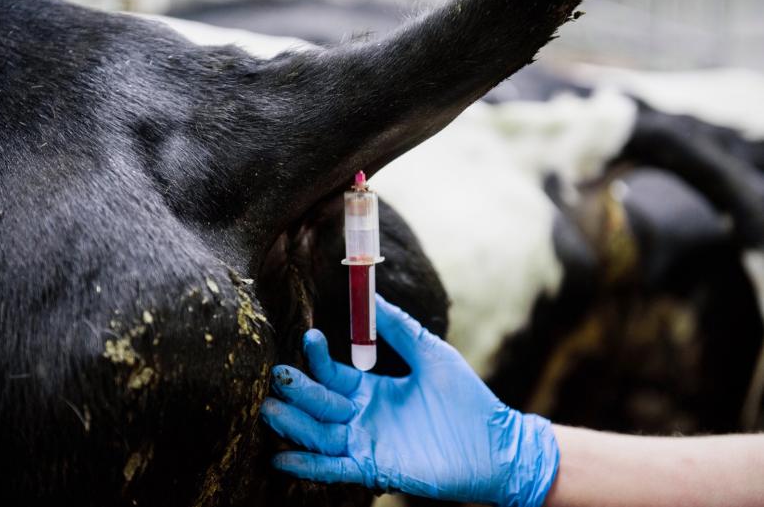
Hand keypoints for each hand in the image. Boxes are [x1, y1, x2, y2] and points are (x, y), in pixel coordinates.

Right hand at [260, 295, 558, 506]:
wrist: (495, 442)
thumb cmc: (466, 398)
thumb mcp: (430, 354)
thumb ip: (401, 329)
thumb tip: (375, 296)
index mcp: (373, 389)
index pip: (334, 373)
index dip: (319, 358)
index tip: (309, 337)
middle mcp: (363, 415)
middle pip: (320, 402)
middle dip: (298, 390)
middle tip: (276, 376)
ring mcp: (366, 442)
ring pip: (320, 433)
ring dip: (294, 424)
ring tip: (269, 410)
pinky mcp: (374, 467)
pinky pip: (334, 467)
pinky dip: (307, 465)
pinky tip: (280, 457)